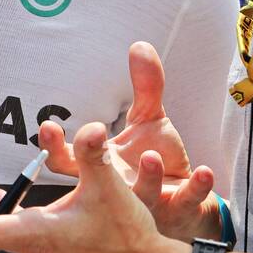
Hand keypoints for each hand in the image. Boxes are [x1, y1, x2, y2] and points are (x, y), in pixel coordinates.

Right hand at [36, 41, 219, 241]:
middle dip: (91, 165)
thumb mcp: (149, 120)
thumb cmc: (154, 161)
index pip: (70, 160)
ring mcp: (148, 202)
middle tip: (92, 136)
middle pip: (97, 183)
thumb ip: (145, 87)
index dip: (55, 147)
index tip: (48, 127)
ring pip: (143, 195)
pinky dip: (196, 187)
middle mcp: (119, 189)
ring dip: (147, 178)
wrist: (184, 201)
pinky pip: (186, 199)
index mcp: (102, 168)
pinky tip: (204, 172)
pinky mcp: (178, 207)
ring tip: (152, 157)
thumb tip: (139, 45)